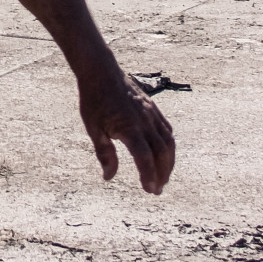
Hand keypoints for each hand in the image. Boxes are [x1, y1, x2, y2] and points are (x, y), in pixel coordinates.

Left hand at [75, 65, 175, 193]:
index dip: (149, 175)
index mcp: (129, 127)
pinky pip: (167, 130)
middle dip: (162, 174)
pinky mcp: (154, 108)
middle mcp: (145, 121)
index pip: (144, 157)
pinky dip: (169, 146)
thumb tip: (108, 177)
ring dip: (168, 162)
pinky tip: (165, 155)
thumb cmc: (94, 100)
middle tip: (156, 190)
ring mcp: (152, 114)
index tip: (150, 189)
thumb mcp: (93, 128)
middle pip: (162, 152)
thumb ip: (104, 153)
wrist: (102, 71)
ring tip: (163, 177)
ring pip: (169, 142)